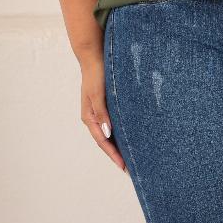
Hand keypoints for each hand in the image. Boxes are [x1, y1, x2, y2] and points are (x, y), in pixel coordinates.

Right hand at [77, 47, 126, 173]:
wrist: (94, 56)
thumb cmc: (96, 74)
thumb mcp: (98, 94)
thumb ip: (103, 113)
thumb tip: (108, 134)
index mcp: (90, 117)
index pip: (102, 142)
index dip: (113, 155)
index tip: (124, 167)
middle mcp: (94, 117)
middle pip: (105, 140)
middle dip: (116, 154)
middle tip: (130, 167)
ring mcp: (99, 111)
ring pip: (109, 132)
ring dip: (118, 143)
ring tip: (131, 155)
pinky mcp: (106, 104)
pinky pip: (113, 122)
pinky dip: (120, 131)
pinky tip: (129, 134)